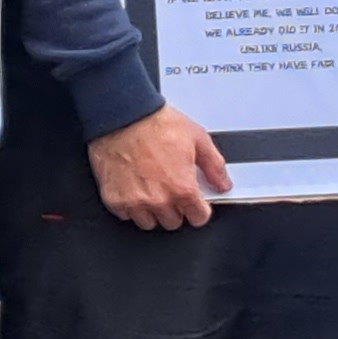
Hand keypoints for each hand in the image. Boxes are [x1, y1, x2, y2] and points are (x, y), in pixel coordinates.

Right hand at [89, 109, 232, 228]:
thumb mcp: (197, 138)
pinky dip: (130, 205)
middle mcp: (158, 200)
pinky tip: (134, 187)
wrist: (123, 116)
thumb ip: (214, 166)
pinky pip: (125, 215)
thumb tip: (223, 183)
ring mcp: (134, 202)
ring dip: (152, 210)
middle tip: (171, 189)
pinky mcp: (114, 199)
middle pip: (173, 222)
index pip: (198, 218)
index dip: (199, 208)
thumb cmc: (156, 124)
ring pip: (149, 222)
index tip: (195, 201)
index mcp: (182, 188)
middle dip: (176, 208)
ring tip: (151, 190)